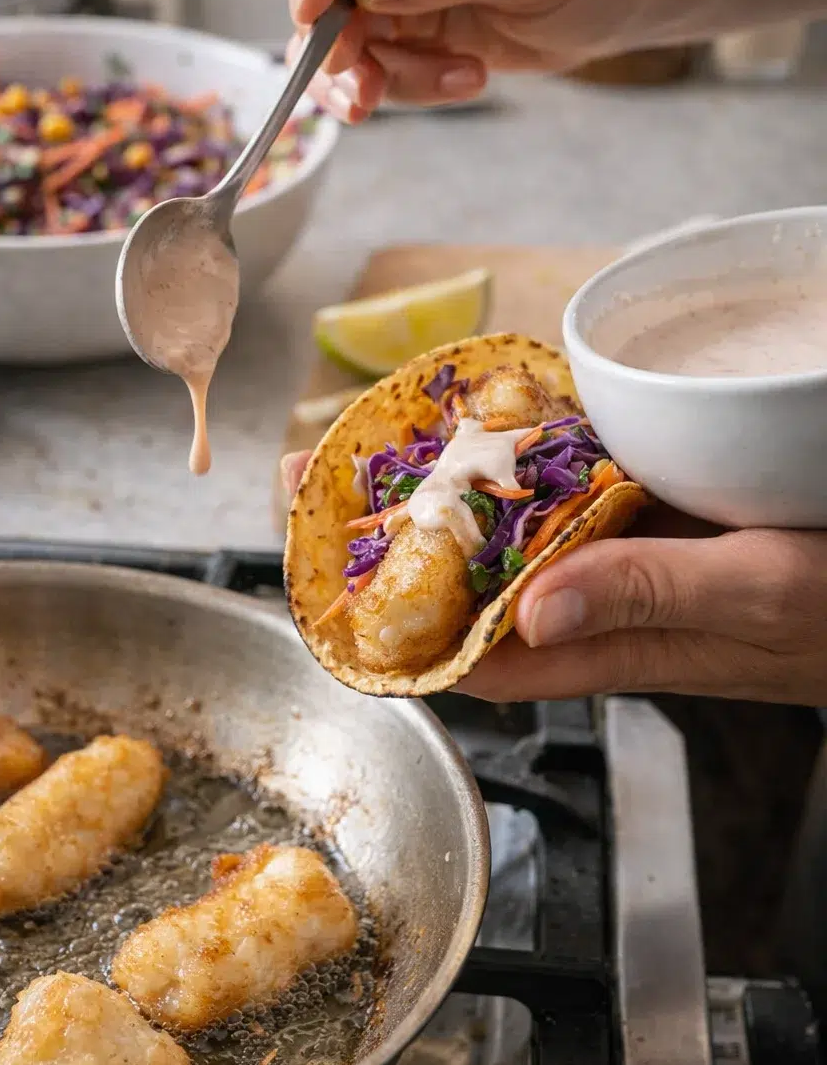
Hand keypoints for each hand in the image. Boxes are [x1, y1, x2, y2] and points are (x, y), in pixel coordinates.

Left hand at [280, 453, 826, 704]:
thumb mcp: (754, 596)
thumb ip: (650, 598)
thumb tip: (533, 609)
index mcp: (607, 643)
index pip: (465, 649)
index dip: (382, 620)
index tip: (309, 571)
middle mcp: (600, 602)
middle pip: (467, 580)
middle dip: (385, 536)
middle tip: (312, 472)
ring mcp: (628, 554)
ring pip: (511, 529)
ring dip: (442, 489)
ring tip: (368, 436)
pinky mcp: (663, 513)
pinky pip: (573, 488)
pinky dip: (527, 455)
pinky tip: (490, 414)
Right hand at [284, 0, 654, 119]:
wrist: (619, 1)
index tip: (313, 2)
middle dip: (331, 25)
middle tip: (356, 74)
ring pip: (336, 20)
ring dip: (364, 70)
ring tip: (433, 84)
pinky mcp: (401, 19)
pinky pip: (370, 60)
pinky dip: (401, 84)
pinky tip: (465, 77)